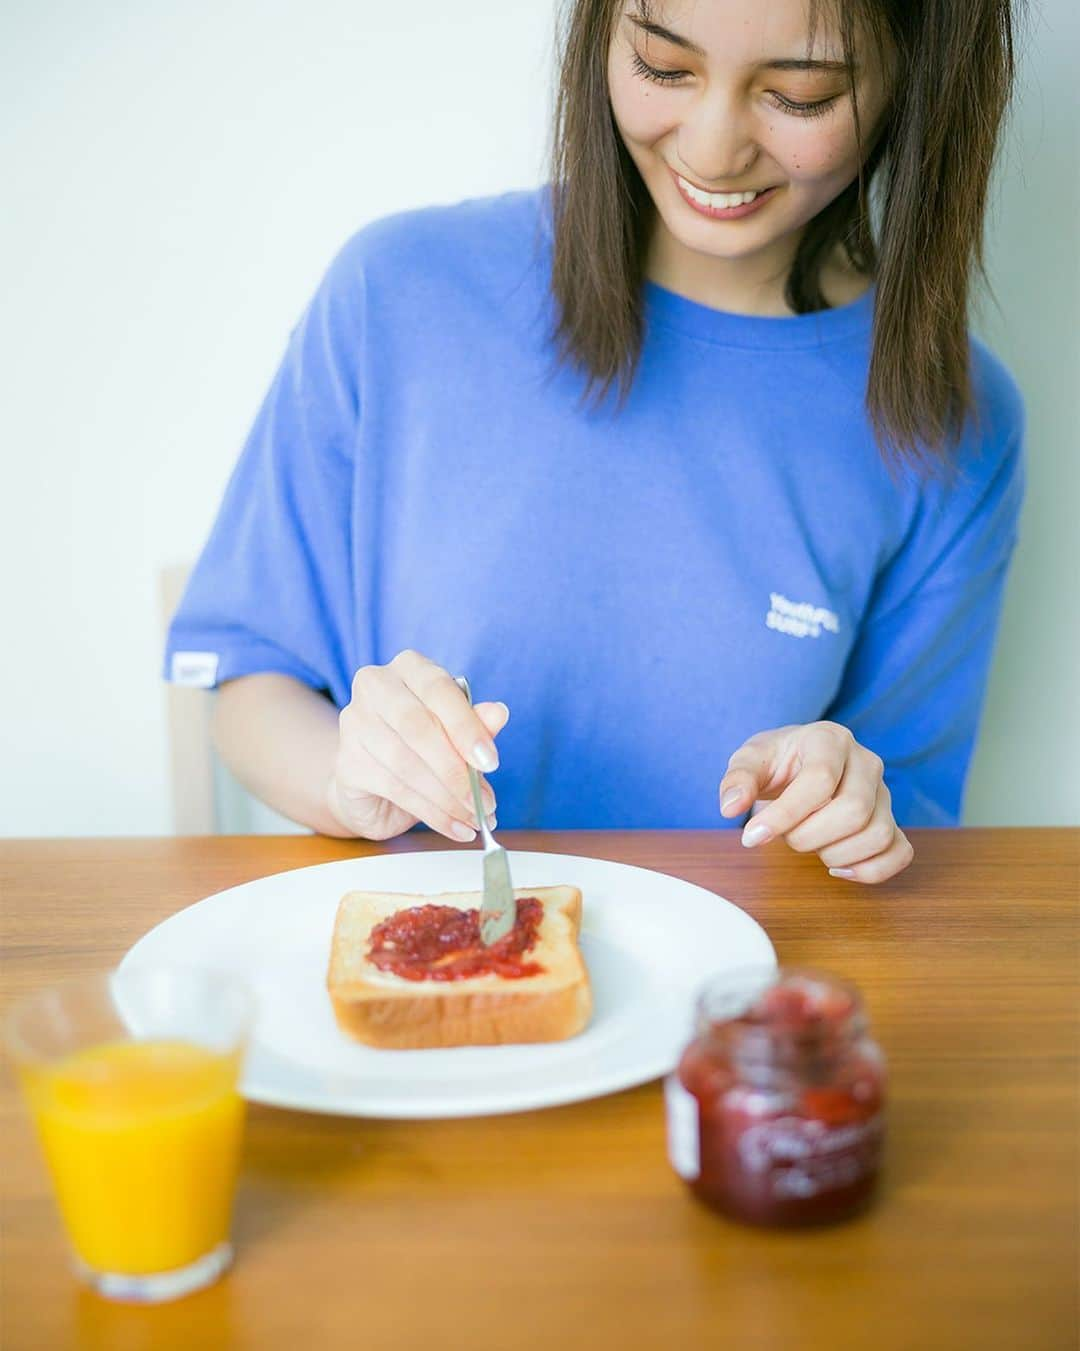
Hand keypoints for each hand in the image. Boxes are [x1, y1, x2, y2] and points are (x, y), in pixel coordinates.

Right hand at [326, 650, 508, 842]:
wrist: (373, 784)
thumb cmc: (422, 747)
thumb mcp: (456, 734)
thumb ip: (476, 724)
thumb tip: (499, 713)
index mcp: (409, 668)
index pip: (438, 689)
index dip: (466, 726)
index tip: (490, 761)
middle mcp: (375, 686)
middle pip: (418, 727)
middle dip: (456, 770)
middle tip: (485, 801)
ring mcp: (354, 723)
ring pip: (406, 763)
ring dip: (447, 798)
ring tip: (475, 818)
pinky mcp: (347, 763)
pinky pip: (394, 788)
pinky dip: (431, 812)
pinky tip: (454, 826)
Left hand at [718, 722, 913, 883]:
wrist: (800, 762)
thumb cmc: (776, 761)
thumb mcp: (750, 760)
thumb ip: (738, 779)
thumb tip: (731, 807)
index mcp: (830, 739)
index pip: (820, 780)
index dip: (785, 815)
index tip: (752, 836)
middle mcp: (866, 762)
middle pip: (854, 811)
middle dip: (809, 836)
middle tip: (787, 836)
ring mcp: (884, 793)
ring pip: (878, 834)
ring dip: (835, 854)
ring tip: (810, 844)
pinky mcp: (892, 821)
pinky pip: (900, 853)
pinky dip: (871, 870)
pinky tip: (838, 867)